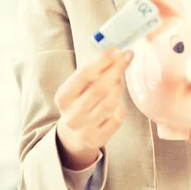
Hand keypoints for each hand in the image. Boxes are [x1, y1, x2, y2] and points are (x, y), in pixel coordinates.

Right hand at [55, 46, 133, 169]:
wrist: (73, 135)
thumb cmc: (79, 101)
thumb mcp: (77, 87)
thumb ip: (92, 72)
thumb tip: (116, 53)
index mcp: (63, 97)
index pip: (84, 75)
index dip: (102, 61)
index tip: (117, 50)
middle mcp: (71, 115)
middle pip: (99, 88)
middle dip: (116, 69)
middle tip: (127, 57)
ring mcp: (83, 130)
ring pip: (109, 103)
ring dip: (119, 87)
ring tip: (119, 79)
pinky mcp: (96, 140)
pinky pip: (116, 120)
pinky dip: (121, 108)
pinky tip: (119, 102)